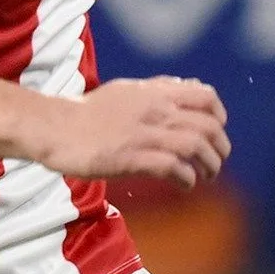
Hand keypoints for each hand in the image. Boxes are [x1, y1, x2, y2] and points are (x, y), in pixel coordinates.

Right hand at [28, 77, 229, 186]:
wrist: (55, 127)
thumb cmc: (87, 113)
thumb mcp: (126, 90)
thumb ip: (157, 90)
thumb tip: (186, 89)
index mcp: (154, 92)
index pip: (205, 97)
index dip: (219, 116)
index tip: (217, 130)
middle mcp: (154, 110)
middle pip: (207, 126)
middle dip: (219, 147)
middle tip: (216, 161)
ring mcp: (144, 134)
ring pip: (195, 146)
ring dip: (208, 165)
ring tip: (205, 176)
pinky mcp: (132, 157)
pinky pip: (173, 167)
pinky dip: (186, 178)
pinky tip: (185, 184)